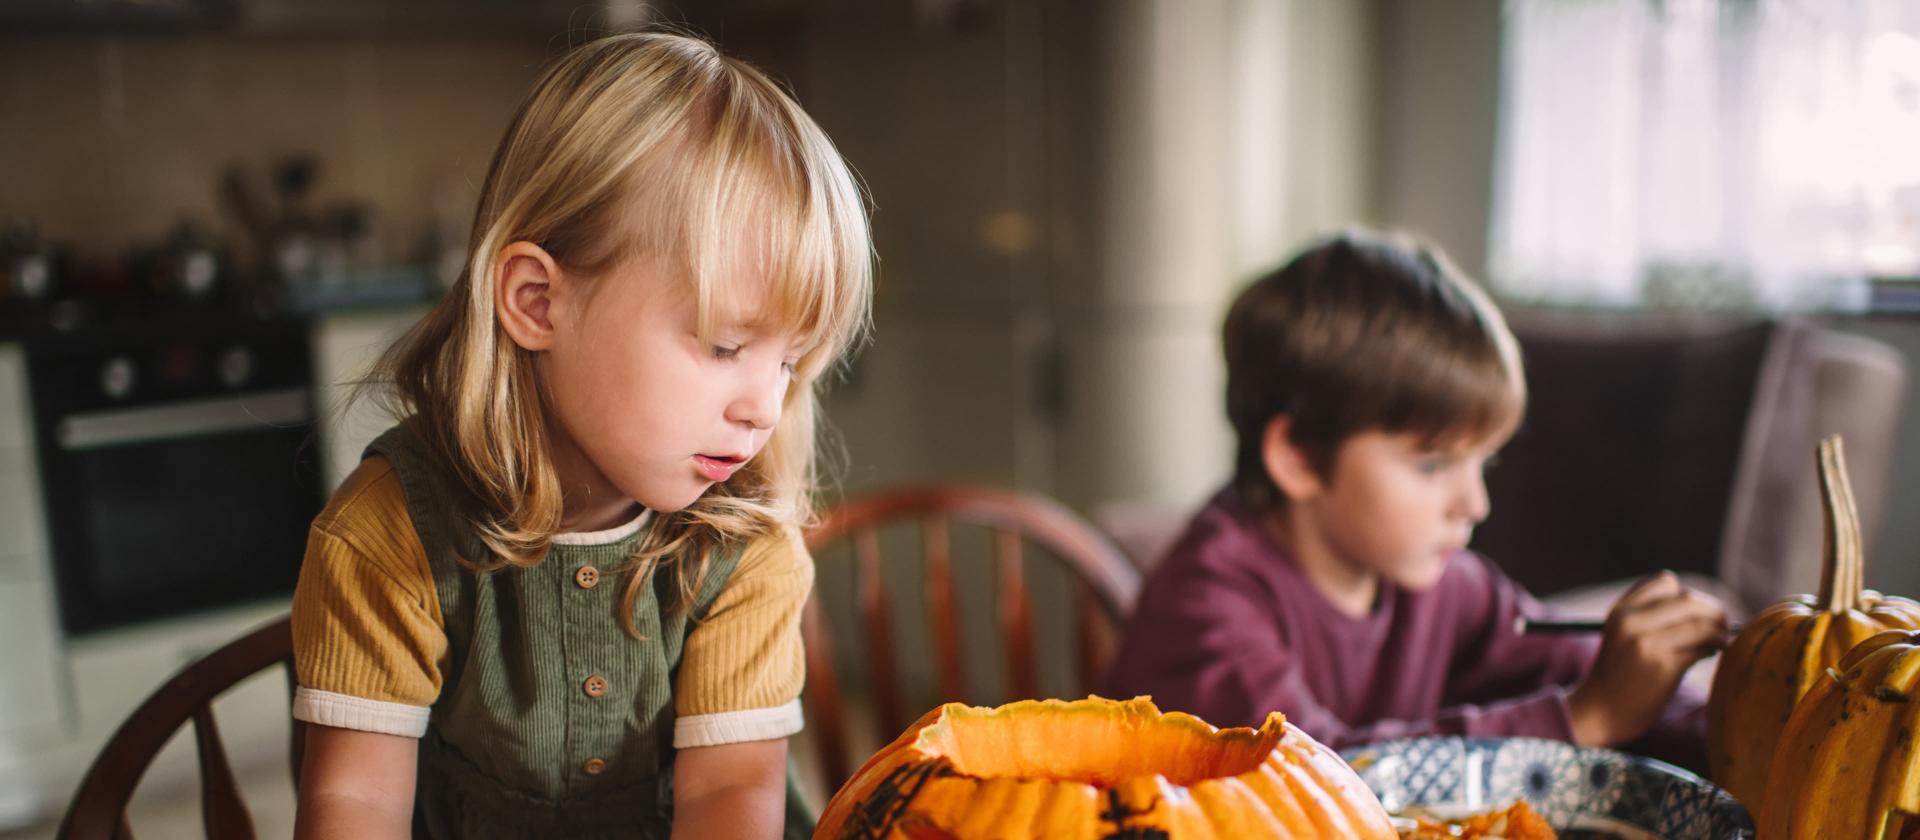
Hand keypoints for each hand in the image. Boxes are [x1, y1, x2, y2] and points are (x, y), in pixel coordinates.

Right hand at [1566, 571, 1727, 746]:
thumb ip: (1651, 616)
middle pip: (1689, 600)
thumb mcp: (1622, 635)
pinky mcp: (1662, 666)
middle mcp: (1631, 621)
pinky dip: (1713, 648)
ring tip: (1719, 642)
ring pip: (1700, 623)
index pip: (1666, 581)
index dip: (1686, 596)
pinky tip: (1708, 654)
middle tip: (1721, 626)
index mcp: (1621, 610)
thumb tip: (1707, 608)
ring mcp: (1646, 643)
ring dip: (1719, 631)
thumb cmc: (1620, 674)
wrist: (1601, 711)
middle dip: (1713, 611)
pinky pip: (1701, 647)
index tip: (1693, 614)